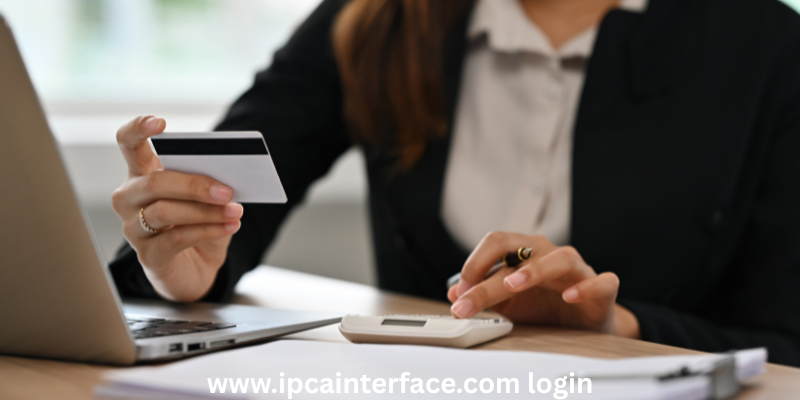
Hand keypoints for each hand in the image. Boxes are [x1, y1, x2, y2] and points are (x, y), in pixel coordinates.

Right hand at [111, 116, 242, 301]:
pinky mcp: (148, 255)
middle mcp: (130, 198)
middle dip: (194, 184)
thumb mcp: (205, 200)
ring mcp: (134, 228)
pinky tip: (230, 227)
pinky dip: (208, 230)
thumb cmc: (197, 225)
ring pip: (165, 211)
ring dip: (206, 210)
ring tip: (235, 210)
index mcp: (141, 174)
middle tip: (227, 189)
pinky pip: (177, 238)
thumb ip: (209, 183)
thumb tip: (228, 176)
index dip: (138, 130)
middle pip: (154, 182)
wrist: (195, 269)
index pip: (128, 144)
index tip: (160, 122)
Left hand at [447, 232, 639, 337]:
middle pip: (518, 249)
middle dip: (488, 274)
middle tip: (467, 298)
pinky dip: (585, 288)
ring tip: (512, 285)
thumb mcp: (508, 303)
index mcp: (526, 252)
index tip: (458, 293)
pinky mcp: (603, 288)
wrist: (585, 323)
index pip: (495, 244)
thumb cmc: (546, 306)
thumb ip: (483, 295)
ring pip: (560, 259)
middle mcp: (549, 255)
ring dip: (534, 270)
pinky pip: (601, 282)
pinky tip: (569, 297)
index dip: (473, 265)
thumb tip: (453, 292)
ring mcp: (578, 270)